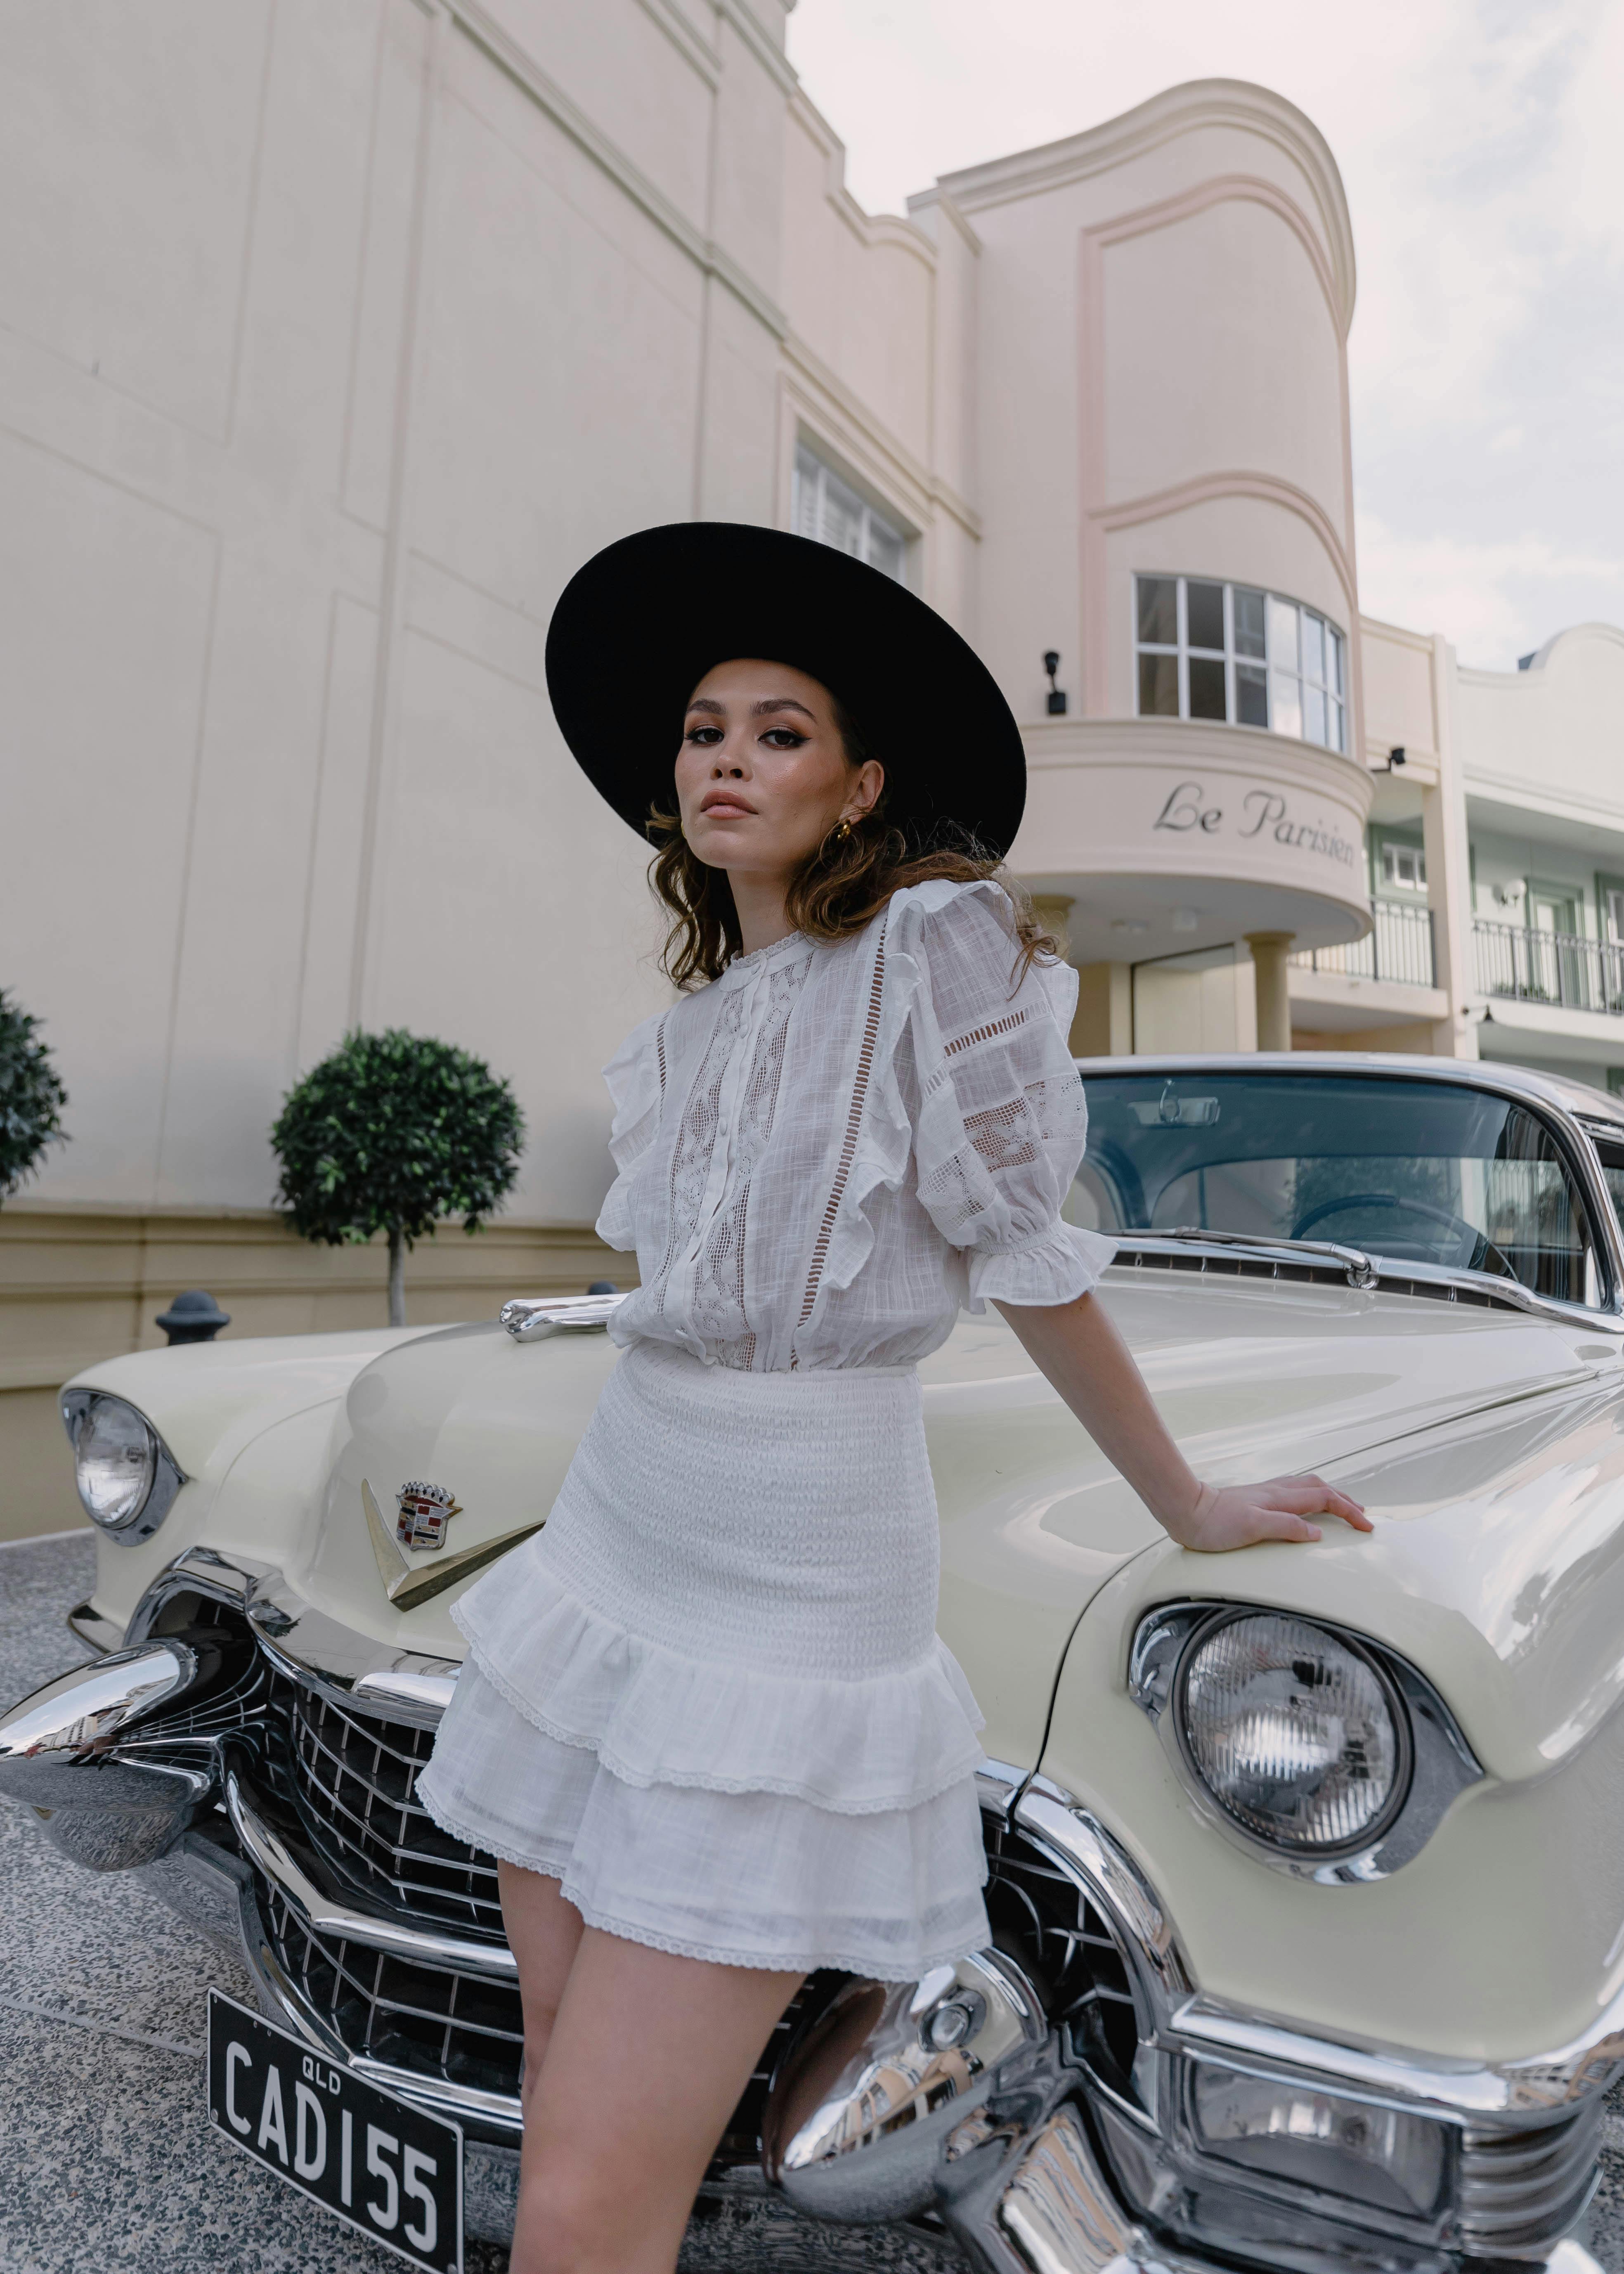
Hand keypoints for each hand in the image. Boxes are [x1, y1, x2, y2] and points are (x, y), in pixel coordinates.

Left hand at [1163, 1474, 1371, 1552]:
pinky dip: (1311, 1497)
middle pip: (1321, 1489)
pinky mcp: (1256, 1500)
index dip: (1349, 1512)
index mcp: (1280, 1499)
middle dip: (1346, 1501)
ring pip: (1308, 1487)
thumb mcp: (1253, 1527)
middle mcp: (1276, 1492)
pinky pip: (1294, 1493)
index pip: (1325, 1500)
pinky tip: (1305, 1505)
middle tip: (1363, 1515)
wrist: (1186, 1510)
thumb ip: (1287, 1527)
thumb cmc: (1214, 1523)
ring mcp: (1266, 1494)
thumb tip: (1317, 1534)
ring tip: (1343, 1506)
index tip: (1366, 1526)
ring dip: (1330, 1495)